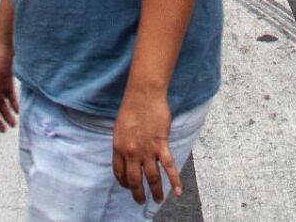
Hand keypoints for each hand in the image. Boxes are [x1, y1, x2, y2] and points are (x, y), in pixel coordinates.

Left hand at [112, 88, 181, 205]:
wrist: (144, 94)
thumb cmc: (131, 107)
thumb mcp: (120, 128)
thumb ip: (124, 144)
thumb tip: (129, 155)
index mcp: (118, 148)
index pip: (119, 173)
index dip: (124, 182)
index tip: (128, 186)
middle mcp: (131, 153)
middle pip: (134, 180)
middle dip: (138, 193)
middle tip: (140, 201)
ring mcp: (147, 150)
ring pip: (152, 177)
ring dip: (155, 191)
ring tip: (158, 200)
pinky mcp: (161, 145)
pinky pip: (169, 167)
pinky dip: (174, 180)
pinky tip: (177, 192)